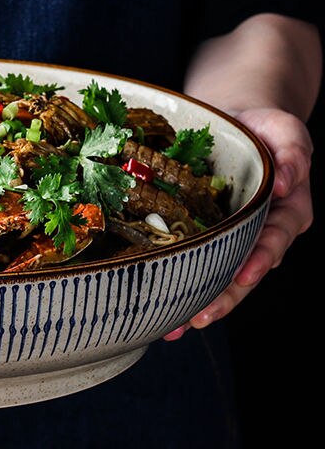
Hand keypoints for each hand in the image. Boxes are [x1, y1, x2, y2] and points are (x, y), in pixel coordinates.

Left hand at [164, 106, 313, 339]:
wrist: (234, 121)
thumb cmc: (263, 127)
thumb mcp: (285, 130)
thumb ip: (294, 153)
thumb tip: (288, 180)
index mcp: (284, 212)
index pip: (274, 240)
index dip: (259, 259)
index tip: (243, 276)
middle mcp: (259, 231)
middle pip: (243, 271)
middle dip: (222, 298)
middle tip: (196, 319)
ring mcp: (231, 236)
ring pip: (216, 274)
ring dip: (197, 301)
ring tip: (172, 327)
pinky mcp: (202, 232)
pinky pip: (192, 259)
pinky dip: (176, 281)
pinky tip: (154, 304)